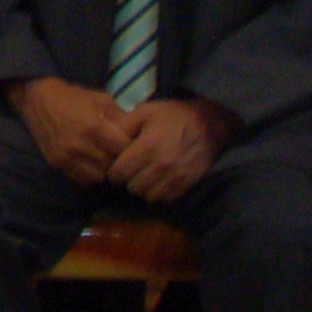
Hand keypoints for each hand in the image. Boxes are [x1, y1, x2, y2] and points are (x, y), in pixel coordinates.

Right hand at [11, 74, 138, 187]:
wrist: (37, 100)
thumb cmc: (73, 97)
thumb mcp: (102, 99)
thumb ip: (121, 118)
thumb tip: (140, 134)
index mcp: (94, 127)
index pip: (124, 150)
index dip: (133, 149)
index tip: (135, 146)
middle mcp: (80, 145)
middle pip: (113, 166)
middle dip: (120, 161)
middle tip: (122, 155)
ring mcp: (67, 157)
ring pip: (99, 177)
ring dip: (106, 170)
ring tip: (107, 160)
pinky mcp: (57, 164)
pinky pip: (82, 179)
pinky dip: (91, 175)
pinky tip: (92, 163)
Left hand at [107, 96, 233, 204]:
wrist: (208, 123)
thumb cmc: (173, 115)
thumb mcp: (145, 111)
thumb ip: (123, 125)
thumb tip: (103, 136)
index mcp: (146, 147)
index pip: (119, 173)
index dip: (114, 172)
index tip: (116, 167)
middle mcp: (160, 166)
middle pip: (132, 188)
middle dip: (128, 181)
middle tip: (130, 172)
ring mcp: (175, 177)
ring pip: (148, 196)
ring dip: (143, 189)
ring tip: (144, 177)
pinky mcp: (187, 184)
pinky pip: (166, 199)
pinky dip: (159, 193)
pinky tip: (158, 181)